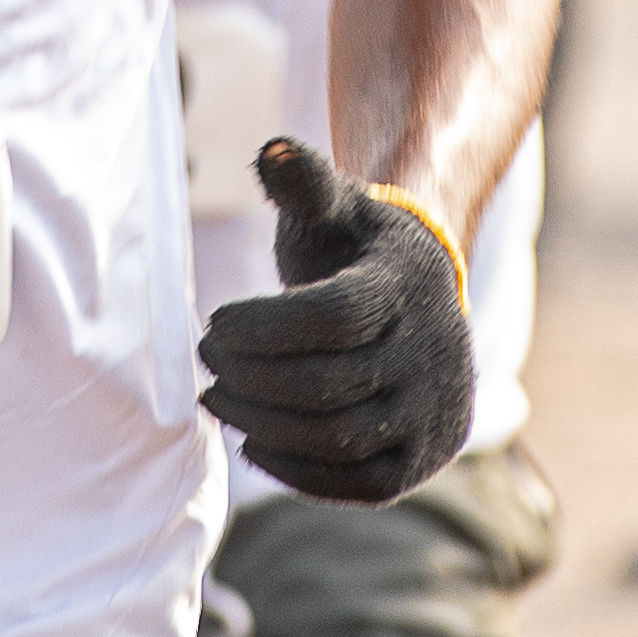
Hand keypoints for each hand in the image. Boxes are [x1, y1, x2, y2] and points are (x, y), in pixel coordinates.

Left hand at [198, 138, 475, 502]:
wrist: (421, 296)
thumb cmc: (355, 245)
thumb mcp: (334, 204)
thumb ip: (303, 182)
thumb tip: (272, 152)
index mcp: (409, 286)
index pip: (333, 317)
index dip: (263, 326)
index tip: (213, 322)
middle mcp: (434, 353)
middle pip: (328, 384)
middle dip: (251, 378)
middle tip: (204, 364)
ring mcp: (434, 412)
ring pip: (339, 438)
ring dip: (263, 424)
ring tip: (216, 399)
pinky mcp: (422, 458)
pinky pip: (361, 484)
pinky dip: (300, 472)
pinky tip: (253, 444)